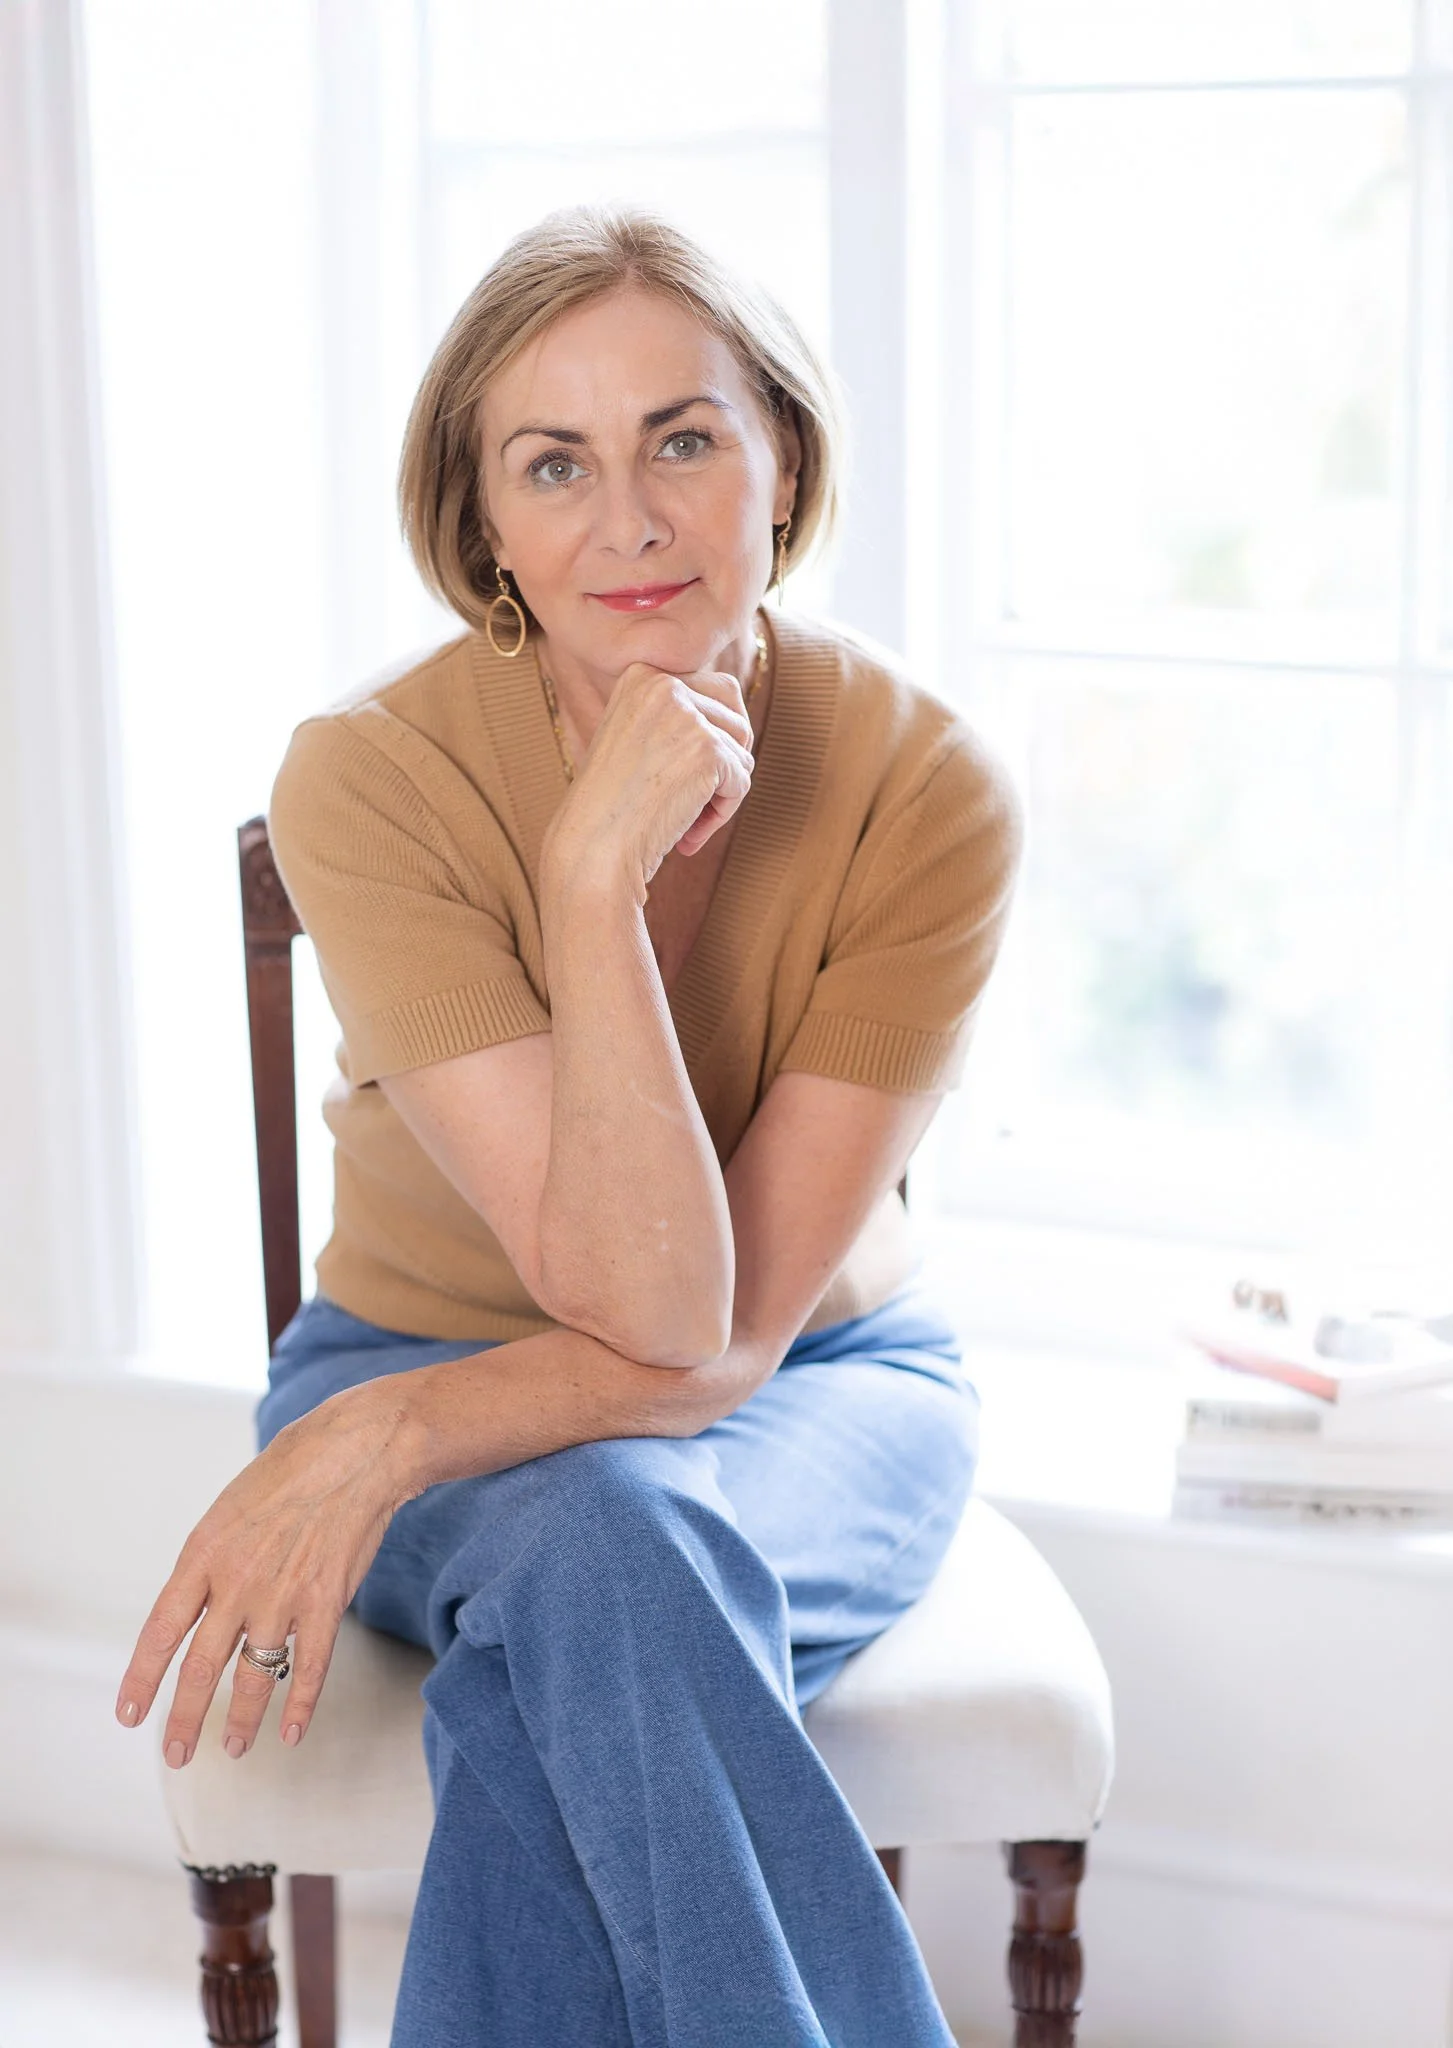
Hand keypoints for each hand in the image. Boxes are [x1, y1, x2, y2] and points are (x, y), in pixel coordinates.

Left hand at [113, 1382, 417, 1765]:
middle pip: (200, 1667)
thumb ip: (214, 1560)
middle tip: (175, 1754)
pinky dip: (300, 1705)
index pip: (160, 1632)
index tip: (129, 1715)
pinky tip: (290, 1733)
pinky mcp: (326, 1603)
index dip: (142, 1679)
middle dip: (184, 1718)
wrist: (356, 1450)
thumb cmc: (294, 1468)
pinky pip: (309, 1668)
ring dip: (241, 1720)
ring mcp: (282, 1597)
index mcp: (204, 1554)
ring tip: (232, 1748)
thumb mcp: (231, 1508)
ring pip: (254, 1677)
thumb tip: (205, 1602)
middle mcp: (236, 1583)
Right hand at [542, 663, 754, 896]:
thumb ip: (676, 718)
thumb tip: (741, 723)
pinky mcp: (709, 749)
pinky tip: (687, 835)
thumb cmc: (612, 804)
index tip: (681, 776)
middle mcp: (664, 684)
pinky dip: (723, 812)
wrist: (592, 845)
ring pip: (741, 751)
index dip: (711, 737)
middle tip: (700, 798)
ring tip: (686, 821)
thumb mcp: (635, 739)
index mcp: (643, 674)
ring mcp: (687, 715)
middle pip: (735, 716)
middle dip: (726, 759)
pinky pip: (742, 780)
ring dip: (723, 790)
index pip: (714, 690)